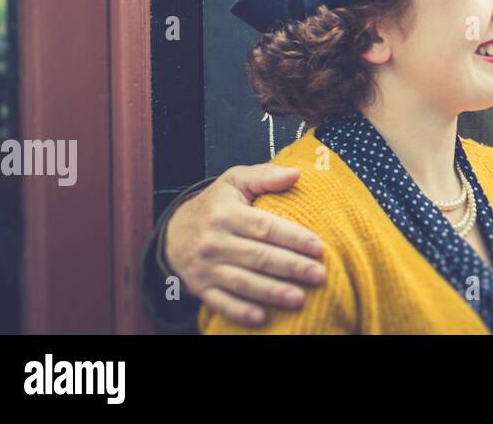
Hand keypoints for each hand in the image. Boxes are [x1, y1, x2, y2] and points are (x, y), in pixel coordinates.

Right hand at [165, 163, 325, 326]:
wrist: (173, 233)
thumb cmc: (215, 205)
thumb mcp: (234, 181)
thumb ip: (265, 176)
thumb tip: (296, 174)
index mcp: (225, 214)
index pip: (264, 227)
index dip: (293, 238)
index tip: (318, 247)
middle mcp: (214, 241)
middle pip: (257, 256)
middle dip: (291, 267)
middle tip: (319, 274)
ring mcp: (206, 267)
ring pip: (242, 282)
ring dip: (272, 292)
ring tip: (300, 298)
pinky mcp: (201, 288)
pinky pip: (221, 302)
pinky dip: (240, 311)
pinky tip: (262, 318)